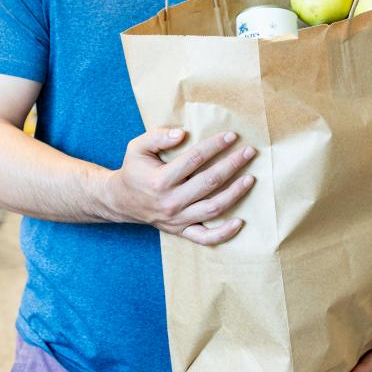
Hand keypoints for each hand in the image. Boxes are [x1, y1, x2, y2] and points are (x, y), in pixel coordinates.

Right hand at [105, 127, 256, 245]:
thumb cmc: (133, 170)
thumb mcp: (137, 147)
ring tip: (251, 178)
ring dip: (235, 193)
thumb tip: (181, 133)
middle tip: (249, 152)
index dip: (215, 146)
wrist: (120, 201)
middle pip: (210, 182)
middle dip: (233, 164)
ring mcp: (177, 219)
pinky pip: (205, 238)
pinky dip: (224, 234)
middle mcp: (171, 201)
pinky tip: (241, 222)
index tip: (231, 136)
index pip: (194, 159)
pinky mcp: (180, 231)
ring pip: (213, 208)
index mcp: (160, 179)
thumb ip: (157, 136)